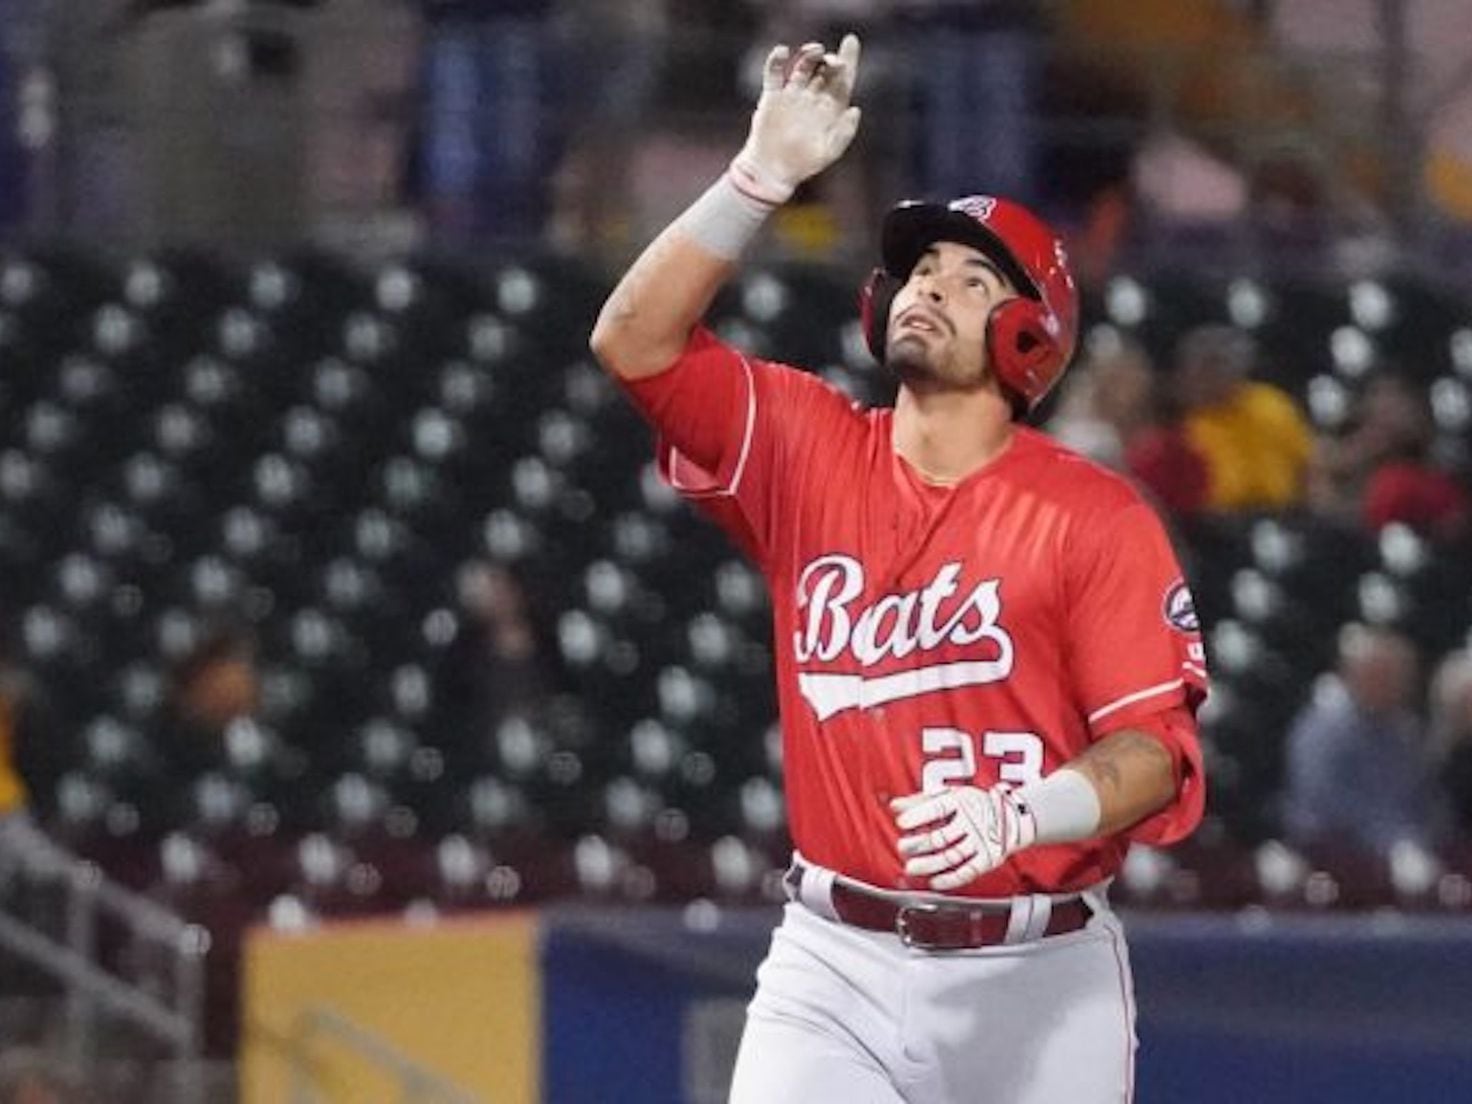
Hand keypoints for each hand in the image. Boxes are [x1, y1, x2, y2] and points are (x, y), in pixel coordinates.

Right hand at [731, 34, 862, 205]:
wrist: (771, 172)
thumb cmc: (802, 165)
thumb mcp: (828, 152)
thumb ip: (844, 132)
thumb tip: (855, 109)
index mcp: (829, 109)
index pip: (842, 80)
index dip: (849, 60)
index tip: (851, 41)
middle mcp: (812, 99)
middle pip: (825, 70)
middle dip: (830, 59)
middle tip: (832, 61)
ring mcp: (792, 96)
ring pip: (803, 66)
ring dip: (809, 55)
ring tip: (815, 51)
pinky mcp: (772, 97)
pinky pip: (774, 73)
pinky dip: (776, 60)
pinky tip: (783, 52)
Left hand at [891, 785, 1037, 890]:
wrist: (1013, 817)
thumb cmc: (973, 806)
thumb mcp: (949, 797)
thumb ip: (920, 802)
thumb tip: (894, 806)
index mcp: (961, 802)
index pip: (938, 808)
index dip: (919, 816)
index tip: (901, 823)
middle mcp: (972, 821)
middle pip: (941, 836)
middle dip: (918, 844)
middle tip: (903, 847)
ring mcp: (981, 841)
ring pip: (952, 856)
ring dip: (929, 865)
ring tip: (912, 868)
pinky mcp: (989, 859)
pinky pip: (968, 871)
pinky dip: (950, 879)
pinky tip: (935, 882)